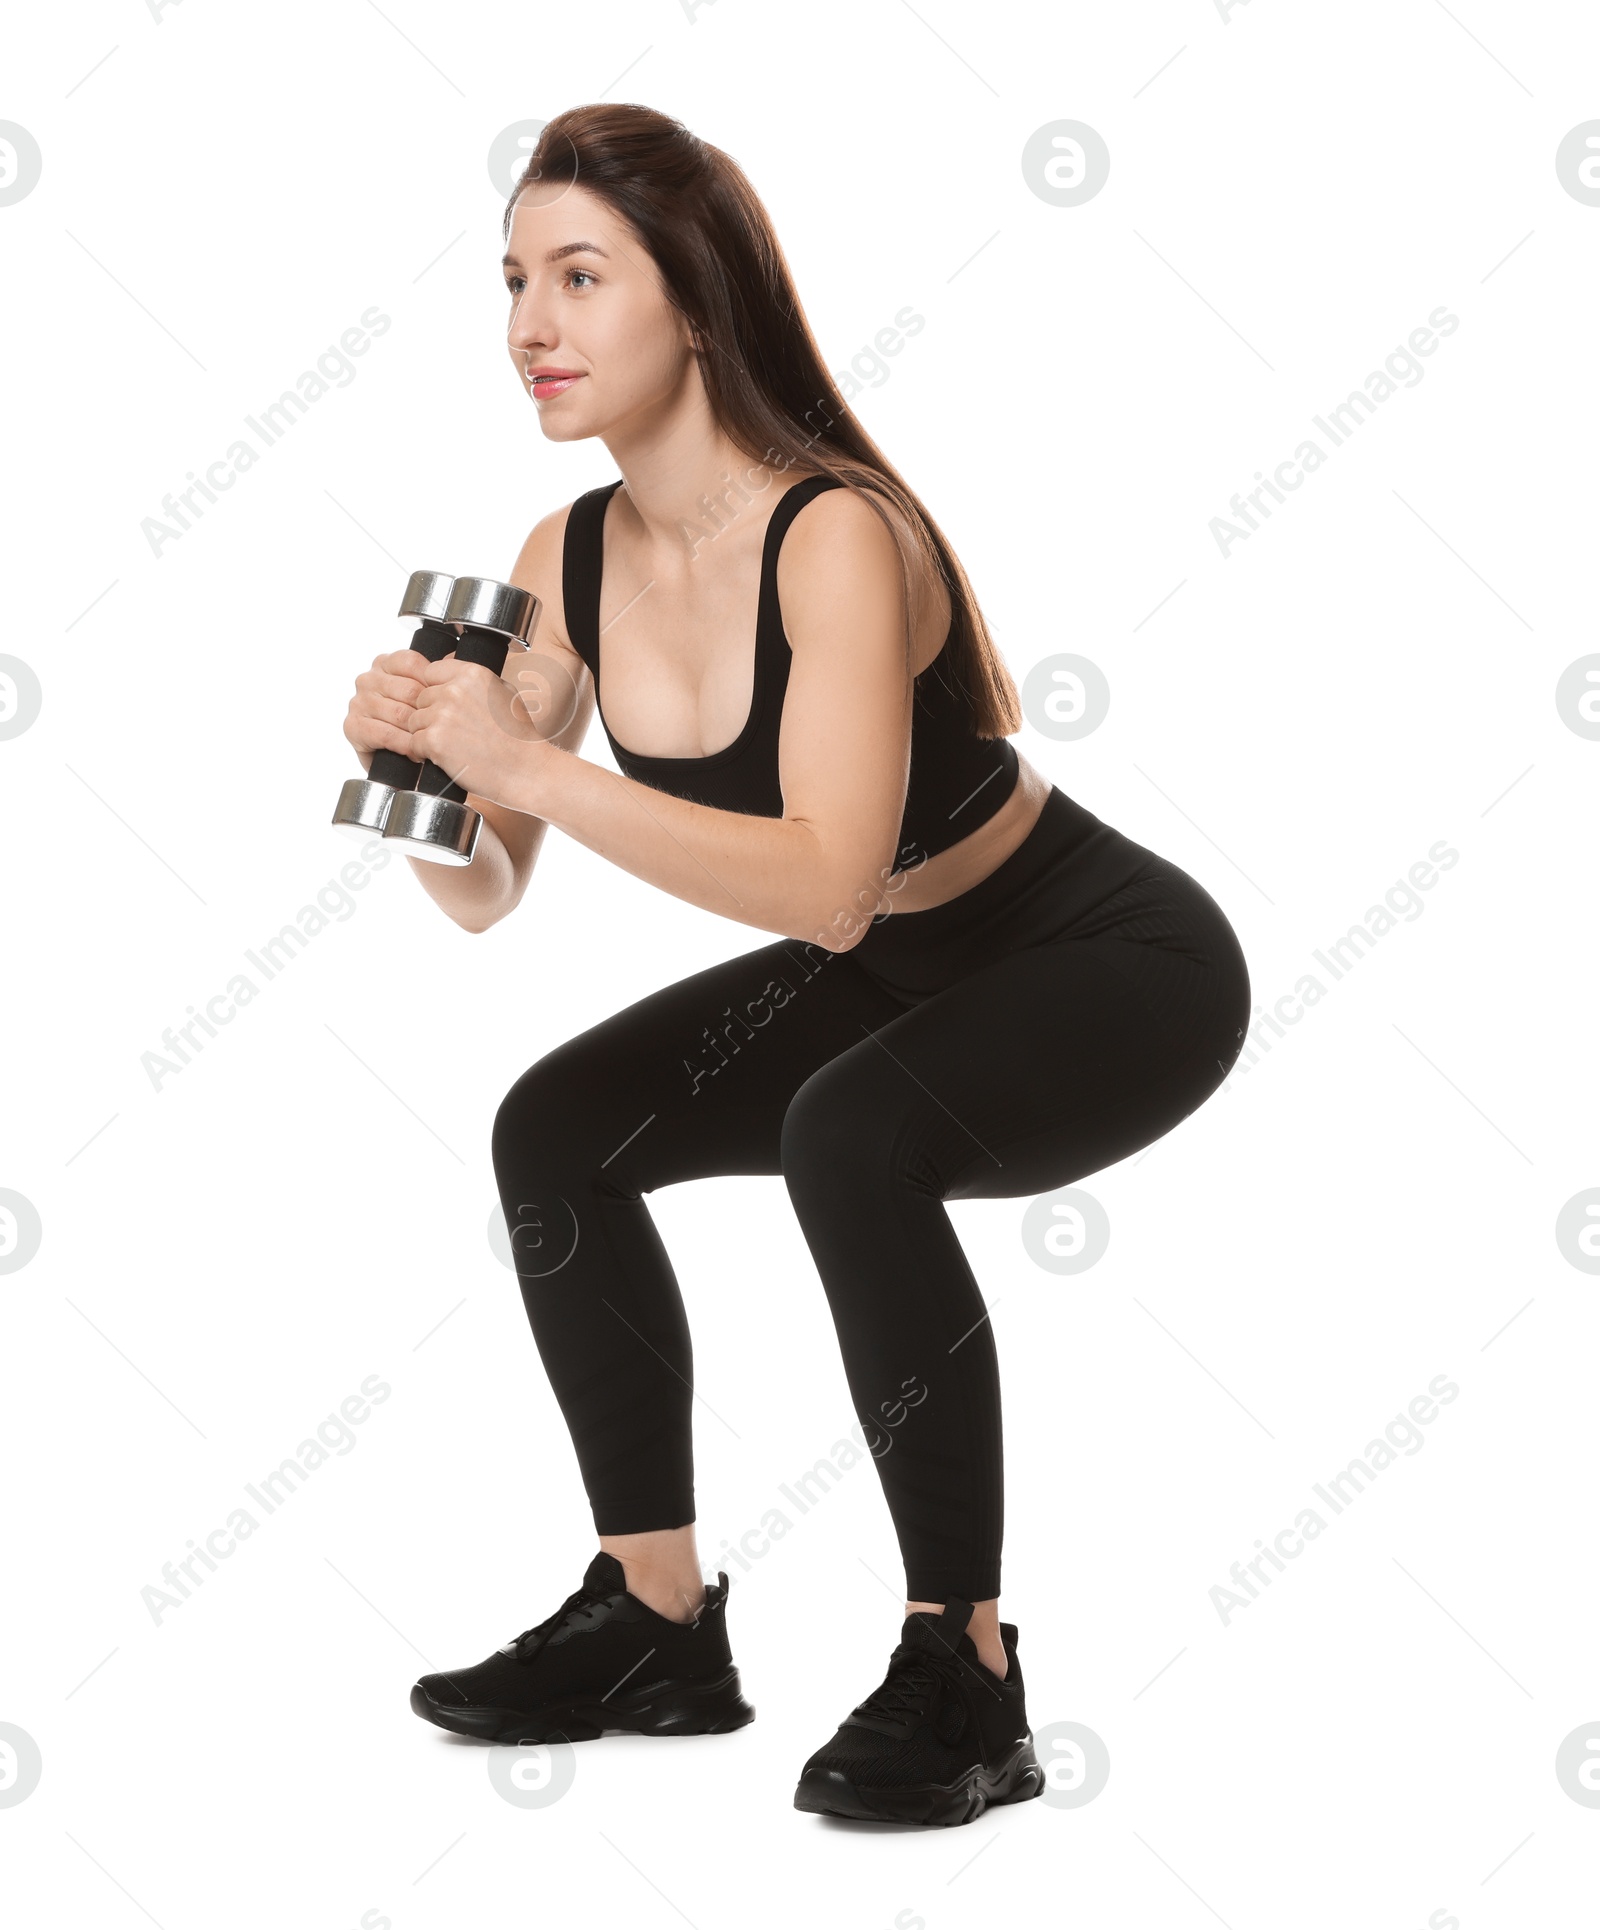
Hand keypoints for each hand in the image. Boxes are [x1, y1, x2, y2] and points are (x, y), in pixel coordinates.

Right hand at [343, 648, 437, 771]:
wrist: (395, 762)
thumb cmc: (414, 723)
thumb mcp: (427, 693)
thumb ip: (439, 673)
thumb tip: (454, 656)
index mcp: (385, 663)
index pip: (412, 663)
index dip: (433, 684)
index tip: (447, 702)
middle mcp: (368, 679)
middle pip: (409, 690)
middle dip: (430, 713)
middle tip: (444, 728)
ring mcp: (358, 702)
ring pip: (400, 714)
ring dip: (420, 732)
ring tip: (434, 742)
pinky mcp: (353, 726)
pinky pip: (387, 734)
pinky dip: (406, 745)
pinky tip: (417, 751)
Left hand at [409, 654, 547, 807]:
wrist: (525, 770)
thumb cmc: (518, 737)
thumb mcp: (505, 693)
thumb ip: (474, 680)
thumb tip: (450, 666)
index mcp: (472, 673)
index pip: (431, 671)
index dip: (436, 690)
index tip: (446, 706)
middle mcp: (454, 690)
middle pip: (420, 697)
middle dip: (430, 715)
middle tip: (451, 732)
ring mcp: (442, 715)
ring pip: (414, 721)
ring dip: (426, 734)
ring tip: (450, 746)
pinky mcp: (434, 740)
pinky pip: (413, 743)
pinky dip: (424, 753)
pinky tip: (444, 757)